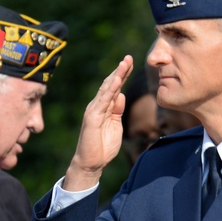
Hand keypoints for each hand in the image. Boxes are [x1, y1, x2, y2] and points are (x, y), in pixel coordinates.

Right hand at [64, 56, 133, 190]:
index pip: (115, 87)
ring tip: (124, 63)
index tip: (131, 63)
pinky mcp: (92, 117)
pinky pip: (103, 101)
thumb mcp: (115, 125)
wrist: (91, 163)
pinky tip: (117, 81)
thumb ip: (117, 110)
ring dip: (116, 76)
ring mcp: (94, 110)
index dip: (123, 75)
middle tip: (129, 57)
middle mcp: (98, 105)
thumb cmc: (103, 146)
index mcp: (105, 107)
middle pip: (110, 84)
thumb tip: (121, 95)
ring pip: (107, 89)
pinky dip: (110, 90)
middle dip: (120, 70)